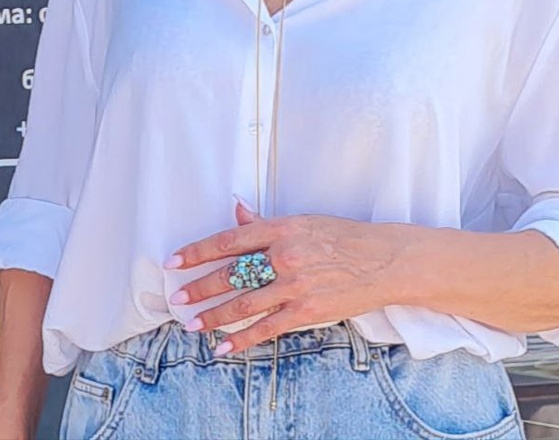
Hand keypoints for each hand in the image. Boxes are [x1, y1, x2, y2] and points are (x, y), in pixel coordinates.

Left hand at [163, 202, 412, 355]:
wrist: (383, 259)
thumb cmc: (342, 237)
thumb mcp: (303, 222)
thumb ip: (265, 223)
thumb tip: (236, 210)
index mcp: (282, 228)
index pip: (230, 240)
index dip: (198, 252)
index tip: (176, 261)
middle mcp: (284, 255)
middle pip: (232, 274)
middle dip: (201, 288)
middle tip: (179, 299)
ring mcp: (295, 285)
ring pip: (244, 304)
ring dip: (214, 316)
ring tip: (194, 325)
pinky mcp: (306, 311)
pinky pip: (266, 328)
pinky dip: (242, 340)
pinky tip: (223, 348)